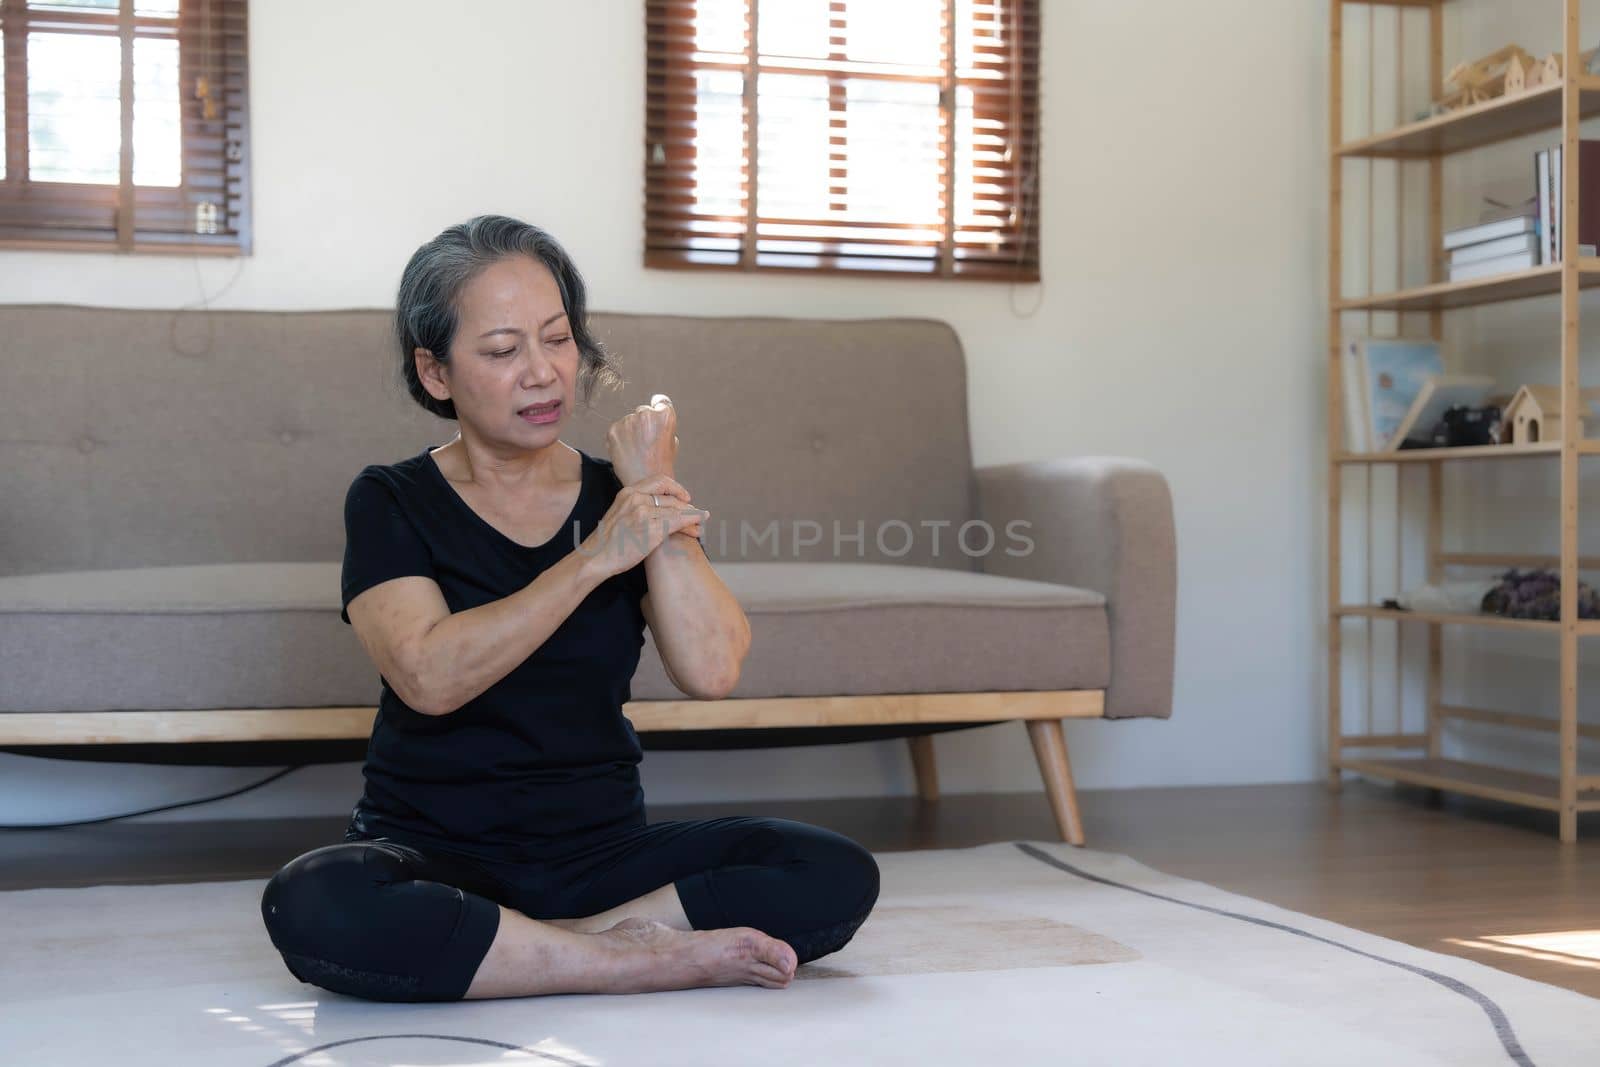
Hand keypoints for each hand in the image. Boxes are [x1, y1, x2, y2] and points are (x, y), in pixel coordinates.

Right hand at [579, 473, 708, 578]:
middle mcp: (635, 499)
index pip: (659, 480)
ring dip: (692, 516)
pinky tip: (697, 526)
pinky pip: (676, 523)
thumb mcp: (619, 514)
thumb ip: (636, 506)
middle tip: (697, 514)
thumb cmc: (607, 541)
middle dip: (687, 506)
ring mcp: (643, 513)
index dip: (676, 487)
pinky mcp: (650, 530)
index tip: (685, 497)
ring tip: (700, 523)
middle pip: (671, 497)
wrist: (594, 558)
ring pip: (676, 510)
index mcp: (627, 493)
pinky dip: (690, 523)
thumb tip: (659, 508)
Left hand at [607, 393, 678, 485]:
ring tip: (636, 450)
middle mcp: (646, 414)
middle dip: (643, 423)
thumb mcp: (672, 443)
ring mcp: (628, 421)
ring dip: (630, 431)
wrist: (644, 483)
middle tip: (645, 442)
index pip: (661, 401)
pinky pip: (617, 430)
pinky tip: (626, 452)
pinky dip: (619, 438)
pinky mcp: (613, 430)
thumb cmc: (661, 465)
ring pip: (628, 421)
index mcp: (665, 416)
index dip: (658, 408)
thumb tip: (655, 417)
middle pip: (643, 411)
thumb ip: (664, 426)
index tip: (655, 414)